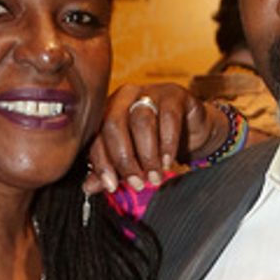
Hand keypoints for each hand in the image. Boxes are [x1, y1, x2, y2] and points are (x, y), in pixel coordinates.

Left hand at [85, 83, 227, 193]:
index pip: (97, 135)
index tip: (112, 186)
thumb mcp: (131, 159)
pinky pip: (168, 118)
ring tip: (155, 176)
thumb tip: (88, 187)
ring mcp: (149, 92)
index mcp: (107, 111)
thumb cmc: (156, 143)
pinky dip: (168, 144)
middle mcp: (124, 97)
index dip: (102, 163)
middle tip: (138, 183)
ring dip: (148, 155)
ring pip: (141, 121)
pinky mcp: (174, 95)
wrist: (191, 130)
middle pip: (114, 125)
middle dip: (125, 160)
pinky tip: (169, 162)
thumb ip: (110, 170)